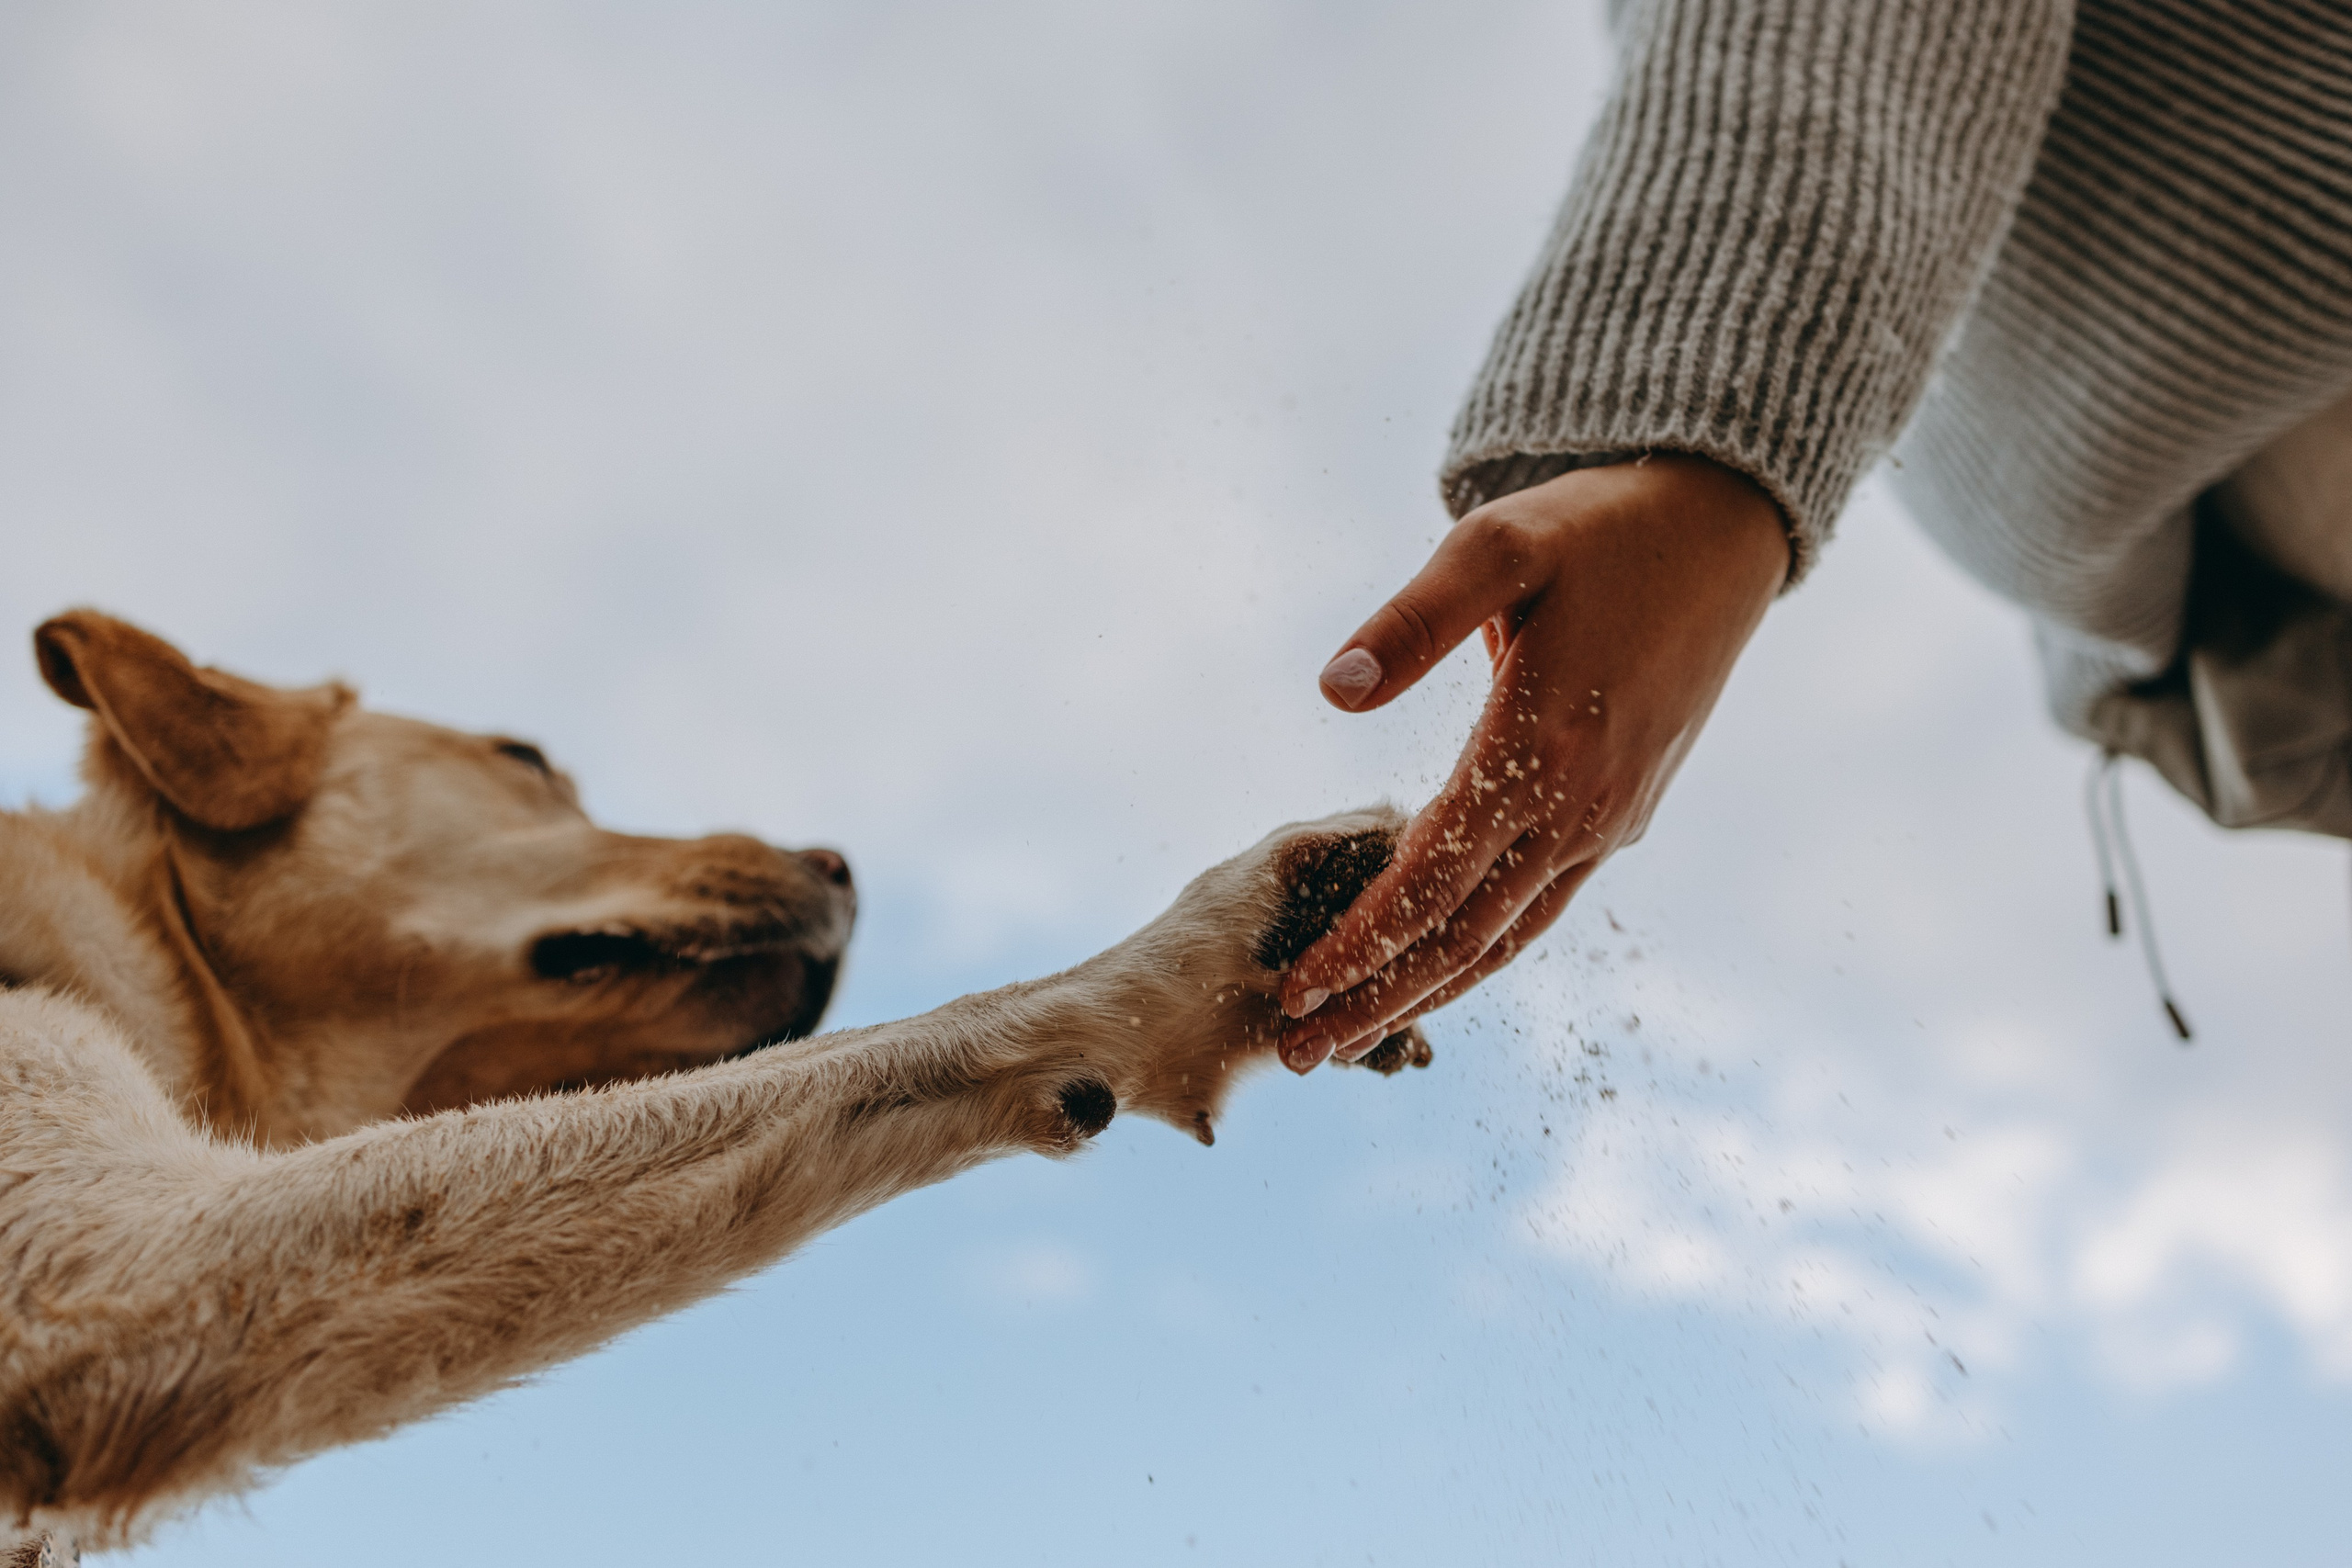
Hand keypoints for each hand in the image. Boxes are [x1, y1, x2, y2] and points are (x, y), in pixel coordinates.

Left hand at [1277, 454, 1788, 1069]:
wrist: (1718, 532)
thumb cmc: (1596, 528)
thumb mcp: (1497, 544)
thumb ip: (1413, 618)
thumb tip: (1333, 689)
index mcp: (1544, 747)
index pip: (1433, 879)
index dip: (1361, 943)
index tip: (1294, 988)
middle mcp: (1584, 806)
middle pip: (1464, 935)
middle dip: (1378, 999)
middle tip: (1299, 1051)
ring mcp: (1609, 820)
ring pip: (1508, 937)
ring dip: (1427, 994)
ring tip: (1348, 1037)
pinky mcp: (1622, 816)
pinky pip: (1540, 908)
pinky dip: (1480, 953)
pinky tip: (1432, 976)